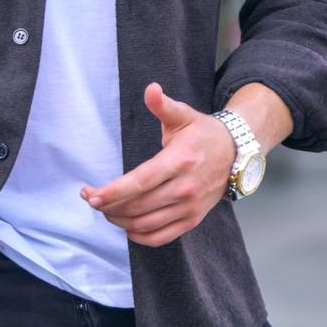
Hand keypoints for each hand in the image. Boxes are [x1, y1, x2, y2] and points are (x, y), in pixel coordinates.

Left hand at [79, 82, 236, 247]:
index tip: (92, 195)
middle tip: (91, 199)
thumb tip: (151, 89)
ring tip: (105, 210)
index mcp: (179, 161)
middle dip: (109, 206)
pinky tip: (126, 226)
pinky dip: (140, 236)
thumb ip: (164, 105)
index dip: (114, 191)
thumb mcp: (184, 115)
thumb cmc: (203, 133)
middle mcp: (185, 188)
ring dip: (120, 221)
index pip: (141, 181)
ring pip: (147, 223)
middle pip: (139, 206)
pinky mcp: (192, 220)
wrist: (235, 154)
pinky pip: (162, 236)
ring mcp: (189, 207)